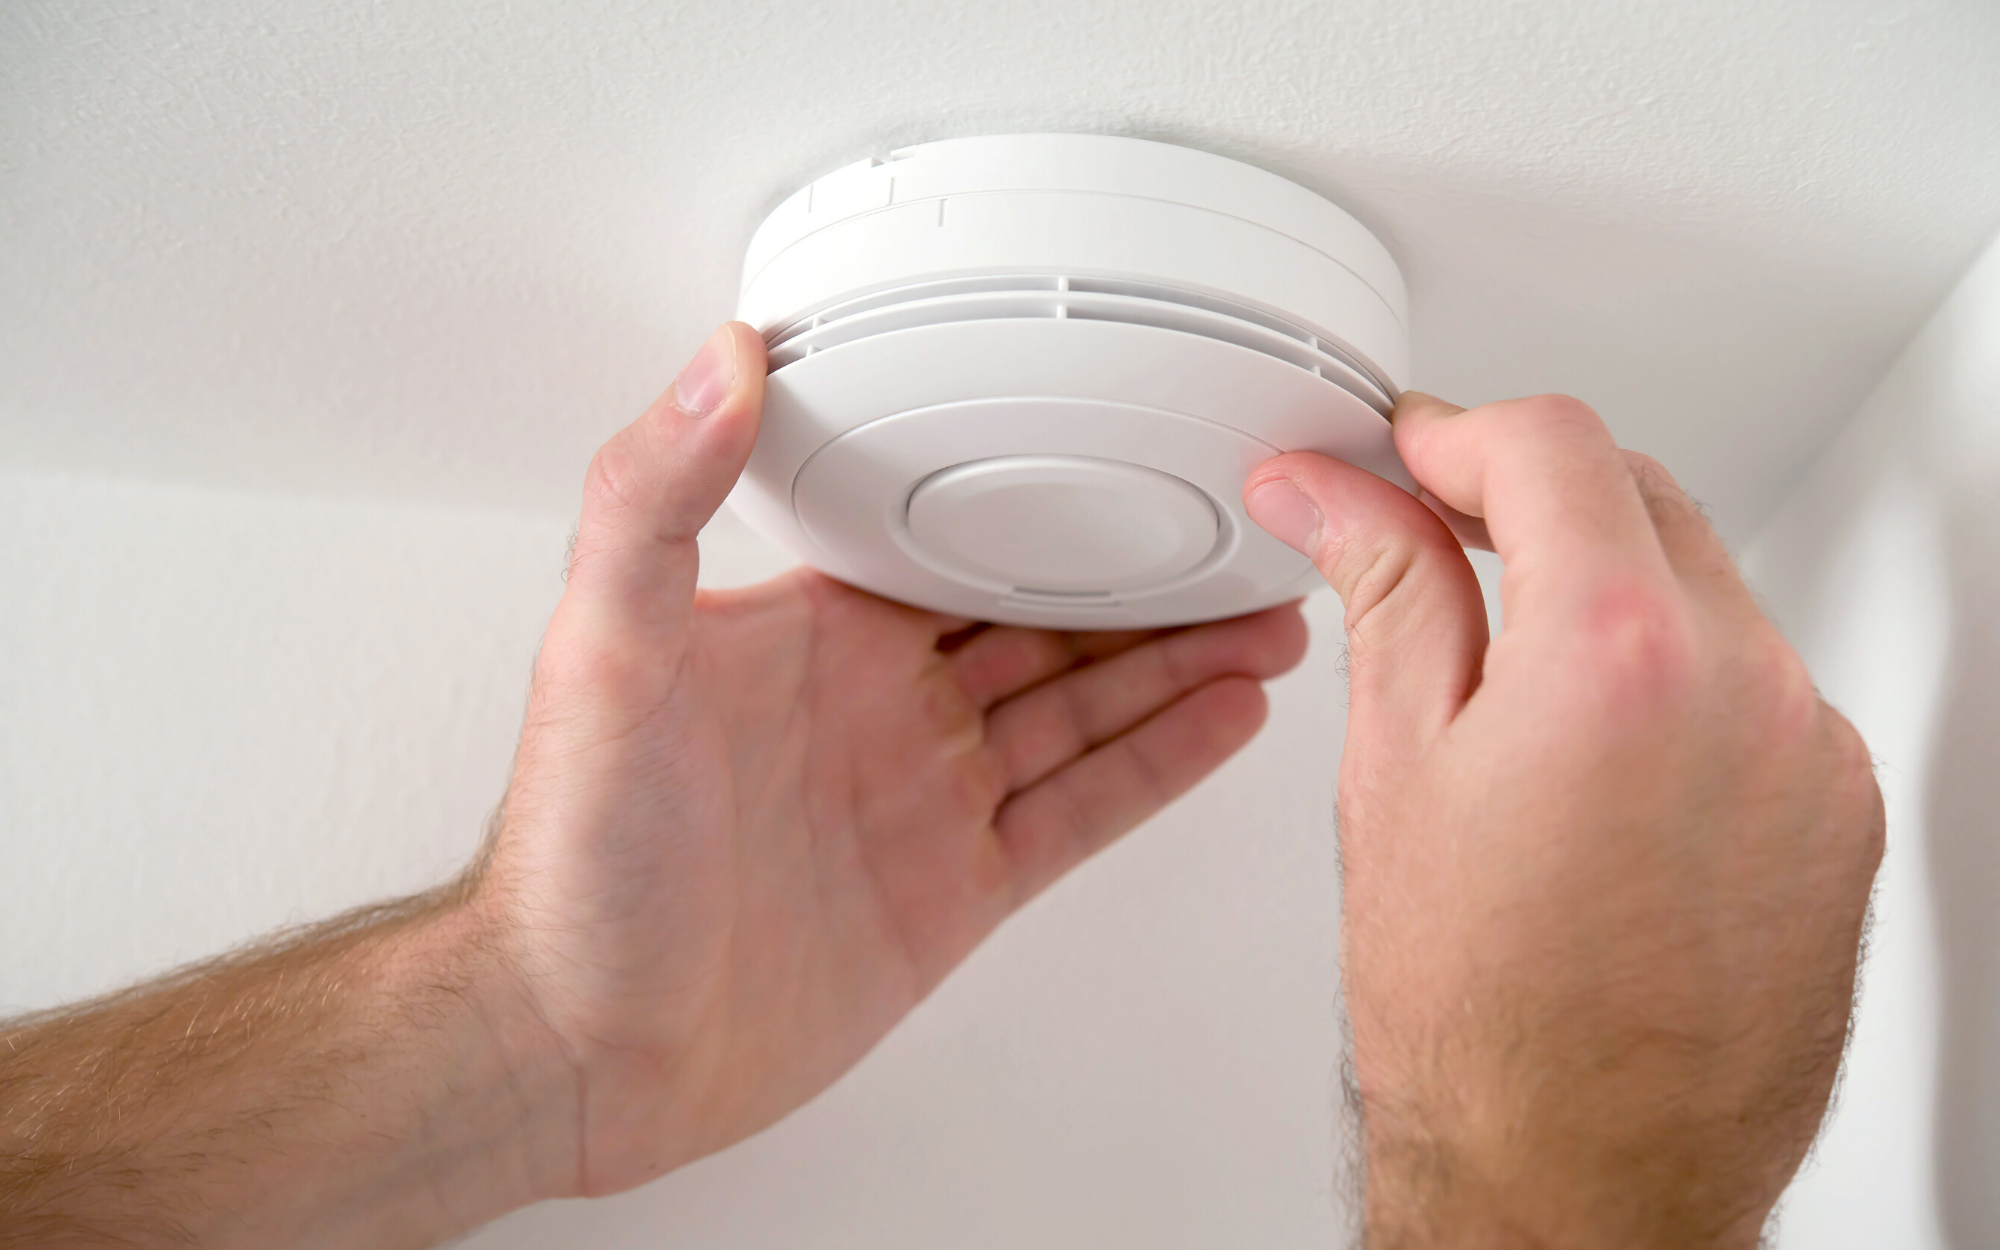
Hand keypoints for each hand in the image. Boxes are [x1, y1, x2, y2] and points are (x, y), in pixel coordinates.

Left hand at [478, 323, 1308, 1196]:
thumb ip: (654, 499)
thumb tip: (716, 360)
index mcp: (813, 635)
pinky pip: (1079, 811)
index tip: (1124, 448)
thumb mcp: (601, 650)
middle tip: (1241, 538)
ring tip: (1272, 618)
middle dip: (1143, 581)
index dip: (1045, 495)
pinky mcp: (952, 889)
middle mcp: (878, 708)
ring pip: (1082, 709)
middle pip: (1044, 622)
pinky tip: (1223, 720)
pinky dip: (1159, 765)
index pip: (952, 539)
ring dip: (1176, 664)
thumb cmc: (573, 859)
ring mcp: (923, 799)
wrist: (582, 1044)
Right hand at [1244, 393, 1882, 1247]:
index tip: (1405, 457)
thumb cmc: (1475, 1014)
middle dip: (1530, 494)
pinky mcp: (1841, 812)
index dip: (1455, 432)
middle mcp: (1747, 687)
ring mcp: (1810, 753)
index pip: (1551, 445)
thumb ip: (1382, 591)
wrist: (1577, 1178)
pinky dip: (1674, 673)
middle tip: (1432, 534)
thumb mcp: (1392, 766)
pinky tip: (1595, 751)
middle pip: (1640, 494)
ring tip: (1506, 668)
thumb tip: (1332, 493)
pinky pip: (1756, 682)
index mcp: (1617, 656)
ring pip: (1706, 585)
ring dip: (1606, 583)